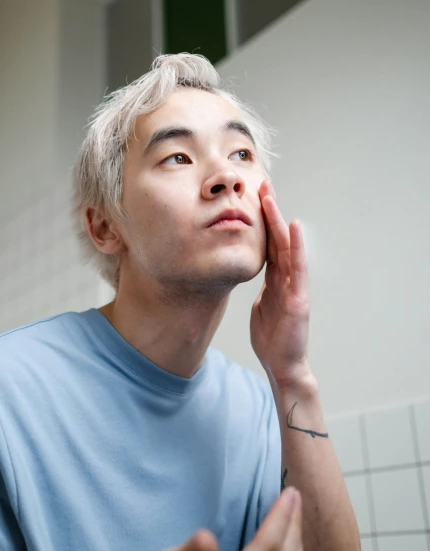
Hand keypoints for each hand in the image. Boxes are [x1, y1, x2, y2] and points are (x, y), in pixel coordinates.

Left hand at [250, 179, 310, 387]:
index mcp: (277, 281)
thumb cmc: (273, 339)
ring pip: (286, 248)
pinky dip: (296, 247)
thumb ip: (262, 291)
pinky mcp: (298, 299)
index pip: (269, 245)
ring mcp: (295, 287)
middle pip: (277, 239)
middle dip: (270, 212)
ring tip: (271, 198)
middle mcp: (287, 279)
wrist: (283, 365)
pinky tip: (293, 228)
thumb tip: (252, 277)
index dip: (263, 222)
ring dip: (279, 222)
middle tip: (263, 185)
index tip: (255, 198)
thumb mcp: (262, 308)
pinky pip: (297, 269)